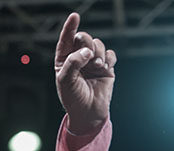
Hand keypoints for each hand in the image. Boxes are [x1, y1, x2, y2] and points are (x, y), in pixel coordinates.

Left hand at [54, 13, 116, 134]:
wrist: (88, 112)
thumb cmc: (73, 98)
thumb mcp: (66, 80)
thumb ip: (73, 63)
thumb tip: (86, 51)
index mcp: (64, 60)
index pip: (66, 40)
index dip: (70, 27)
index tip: (74, 16)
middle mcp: (78, 58)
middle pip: (84, 38)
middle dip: (87, 42)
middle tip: (89, 55)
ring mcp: (92, 62)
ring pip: (98, 44)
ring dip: (98, 52)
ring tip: (97, 66)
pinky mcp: (106, 66)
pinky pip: (110, 54)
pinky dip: (109, 58)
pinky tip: (105, 67)